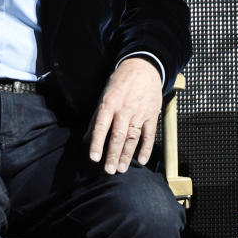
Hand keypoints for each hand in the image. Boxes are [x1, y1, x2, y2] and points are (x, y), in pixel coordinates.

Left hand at [86, 57, 162, 173]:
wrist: (143, 67)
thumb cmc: (119, 82)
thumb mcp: (103, 96)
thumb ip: (95, 118)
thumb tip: (85, 138)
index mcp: (108, 104)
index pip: (101, 126)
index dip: (97, 142)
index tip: (94, 158)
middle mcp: (123, 109)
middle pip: (117, 135)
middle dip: (112, 154)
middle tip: (109, 170)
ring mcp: (139, 113)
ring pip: (132, 137)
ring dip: (127, 154)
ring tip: (121, 168)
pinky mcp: (152, 115)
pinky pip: (150, 134)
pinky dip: (146, 148)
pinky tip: (142, 160)